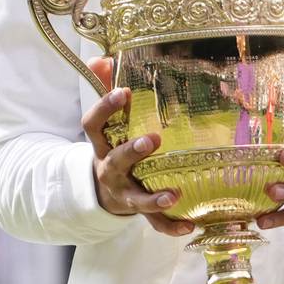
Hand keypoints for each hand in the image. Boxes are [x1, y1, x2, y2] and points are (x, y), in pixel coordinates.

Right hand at [82, 57, 192, 236]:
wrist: (101, 192)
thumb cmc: (111, 146)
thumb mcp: (104, 122)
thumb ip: (102, 88)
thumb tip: (100, 57)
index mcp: (102, 143)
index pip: (94, 124)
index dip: (105, 107)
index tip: (124, 92)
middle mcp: (109, 169)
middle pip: (116, 160)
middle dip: (132, 151)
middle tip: (153, 140)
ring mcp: (124, 192)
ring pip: (135, 198)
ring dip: (153, 198)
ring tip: (174, 194)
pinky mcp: (139, 210)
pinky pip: (154, 222)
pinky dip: (170, 226)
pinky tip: (190, 226)